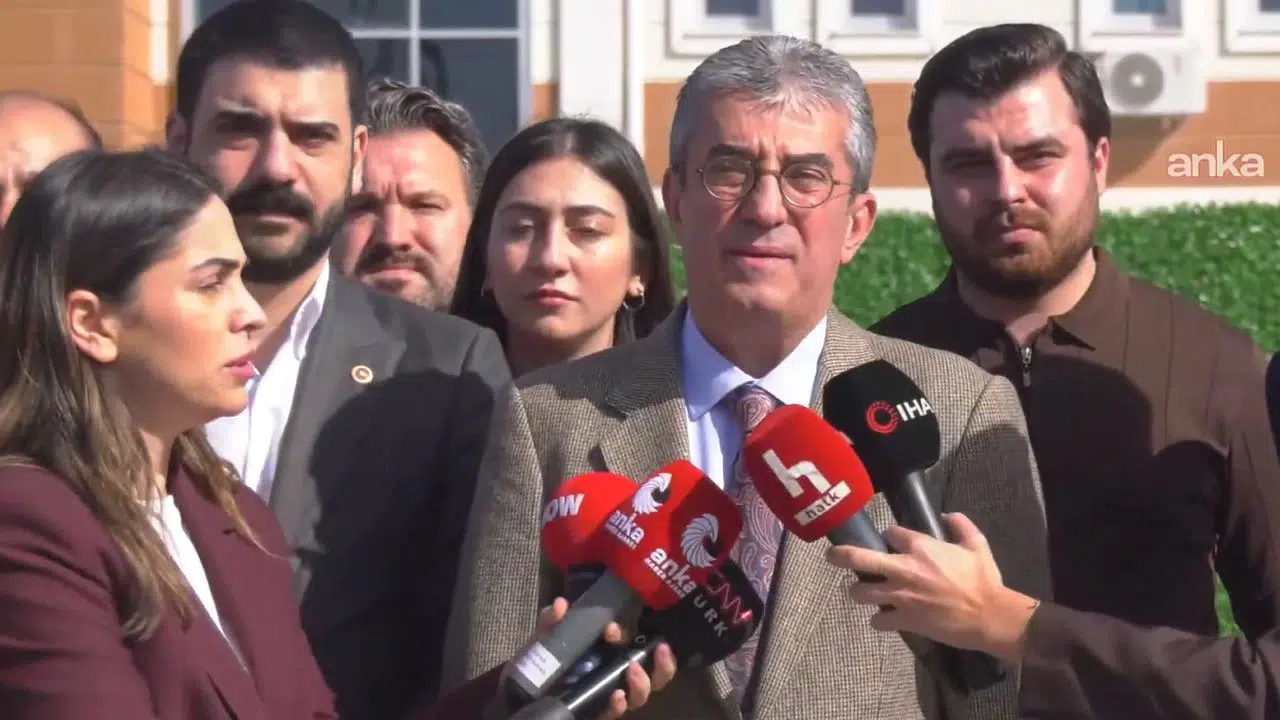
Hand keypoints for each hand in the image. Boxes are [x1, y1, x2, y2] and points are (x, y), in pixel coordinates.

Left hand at [517, 597, 678, 718]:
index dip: (626, 633)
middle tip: (660, 649)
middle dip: (663, 663)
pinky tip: (616, 697)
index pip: (628, 641)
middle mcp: (612, 673)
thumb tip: (561, 604)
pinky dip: (618, 705)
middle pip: (652, 671)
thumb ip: (550, 623)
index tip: (610, 628)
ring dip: (643, 683)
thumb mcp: (542, 640)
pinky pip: (614, 713)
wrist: (515, 696)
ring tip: (633, 672)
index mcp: (605, 652)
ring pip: (641, 694)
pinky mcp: (595, 713)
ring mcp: (606, 695)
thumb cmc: (536, 665)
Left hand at [824, 513, 1038, 662]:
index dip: (889, 536)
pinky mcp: (904, 620)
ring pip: (862, 592)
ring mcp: (901, 596)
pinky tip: (883, 618)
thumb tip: (948, 514)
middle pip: (860, 558)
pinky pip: (878, 620)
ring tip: (861, 591)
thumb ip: (961, 525)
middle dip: (841, 555)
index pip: (890, 533)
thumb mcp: (977, 545)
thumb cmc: (984, 580)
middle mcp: (904, 569)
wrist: (990, 616)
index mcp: (921, 547)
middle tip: (831, 556)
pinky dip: (878, 620)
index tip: (891, 541)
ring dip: (859, 591)